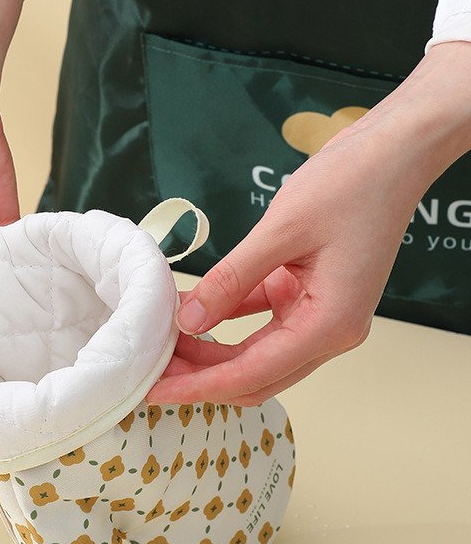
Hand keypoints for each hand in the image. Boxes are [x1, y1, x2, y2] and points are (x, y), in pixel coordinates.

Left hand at [147, 41, 470, 405]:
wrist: (393, 154)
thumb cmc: (351, 184)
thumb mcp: (281, 231)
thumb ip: (231, 280)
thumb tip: (187, 321)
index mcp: (329, 325)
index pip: (252, 374)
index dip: (199, 385)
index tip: (155, 389)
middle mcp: (329, 333)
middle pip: (253, 377)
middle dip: (200, 378)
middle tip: (150, 372)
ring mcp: (319, 317)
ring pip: (254, 356)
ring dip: (210, 355)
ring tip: (164, 346)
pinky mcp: (307, 298)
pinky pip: (259, 325)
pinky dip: (224, 324)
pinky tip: (188, 316)